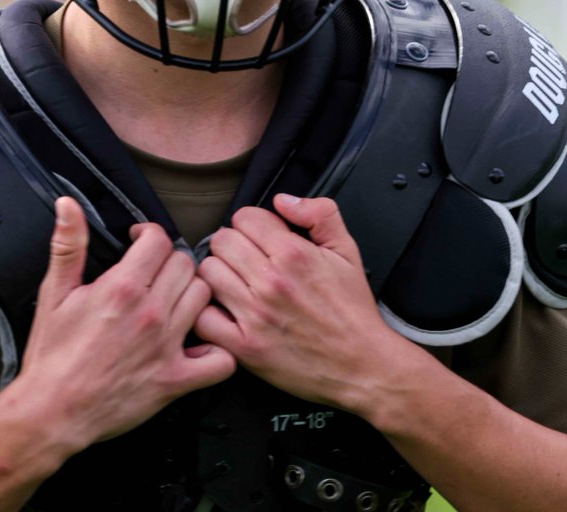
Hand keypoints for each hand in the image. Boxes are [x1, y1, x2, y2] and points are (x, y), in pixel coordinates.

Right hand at [11, 197, 234, 452]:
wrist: (51, 412)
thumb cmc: (52, 355)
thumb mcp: (54, 293)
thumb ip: (68, 243)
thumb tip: (68, 204)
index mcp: (122, 287)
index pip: (160, 240)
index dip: (149, 236)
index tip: (140, 245)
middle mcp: (150, 313)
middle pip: (186, 264)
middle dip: (171, 262)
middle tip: (155, 275)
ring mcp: (167, 346)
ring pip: (204, 298)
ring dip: (192, 295)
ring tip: (174, 302)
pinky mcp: (175, 379)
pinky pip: (220, 359)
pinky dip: (216, 351)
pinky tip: (198, 345)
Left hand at [195, 195, 414, 413]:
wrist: (363, 365)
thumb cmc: (353, 310)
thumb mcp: (347, 250)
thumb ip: (319, 213)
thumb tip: (282, 200)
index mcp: (294, 254)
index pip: (244, 217)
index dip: (252, 224)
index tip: (260, 238)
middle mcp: (271, 282)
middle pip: (221, 241)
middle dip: (232, 245)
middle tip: (246, 260)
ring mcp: (255, 316)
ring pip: (208, 273)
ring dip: (219, 275)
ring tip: (236, 284)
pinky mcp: (245, 347)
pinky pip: (203, 318)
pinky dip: (209, 313)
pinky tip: (226, 312)